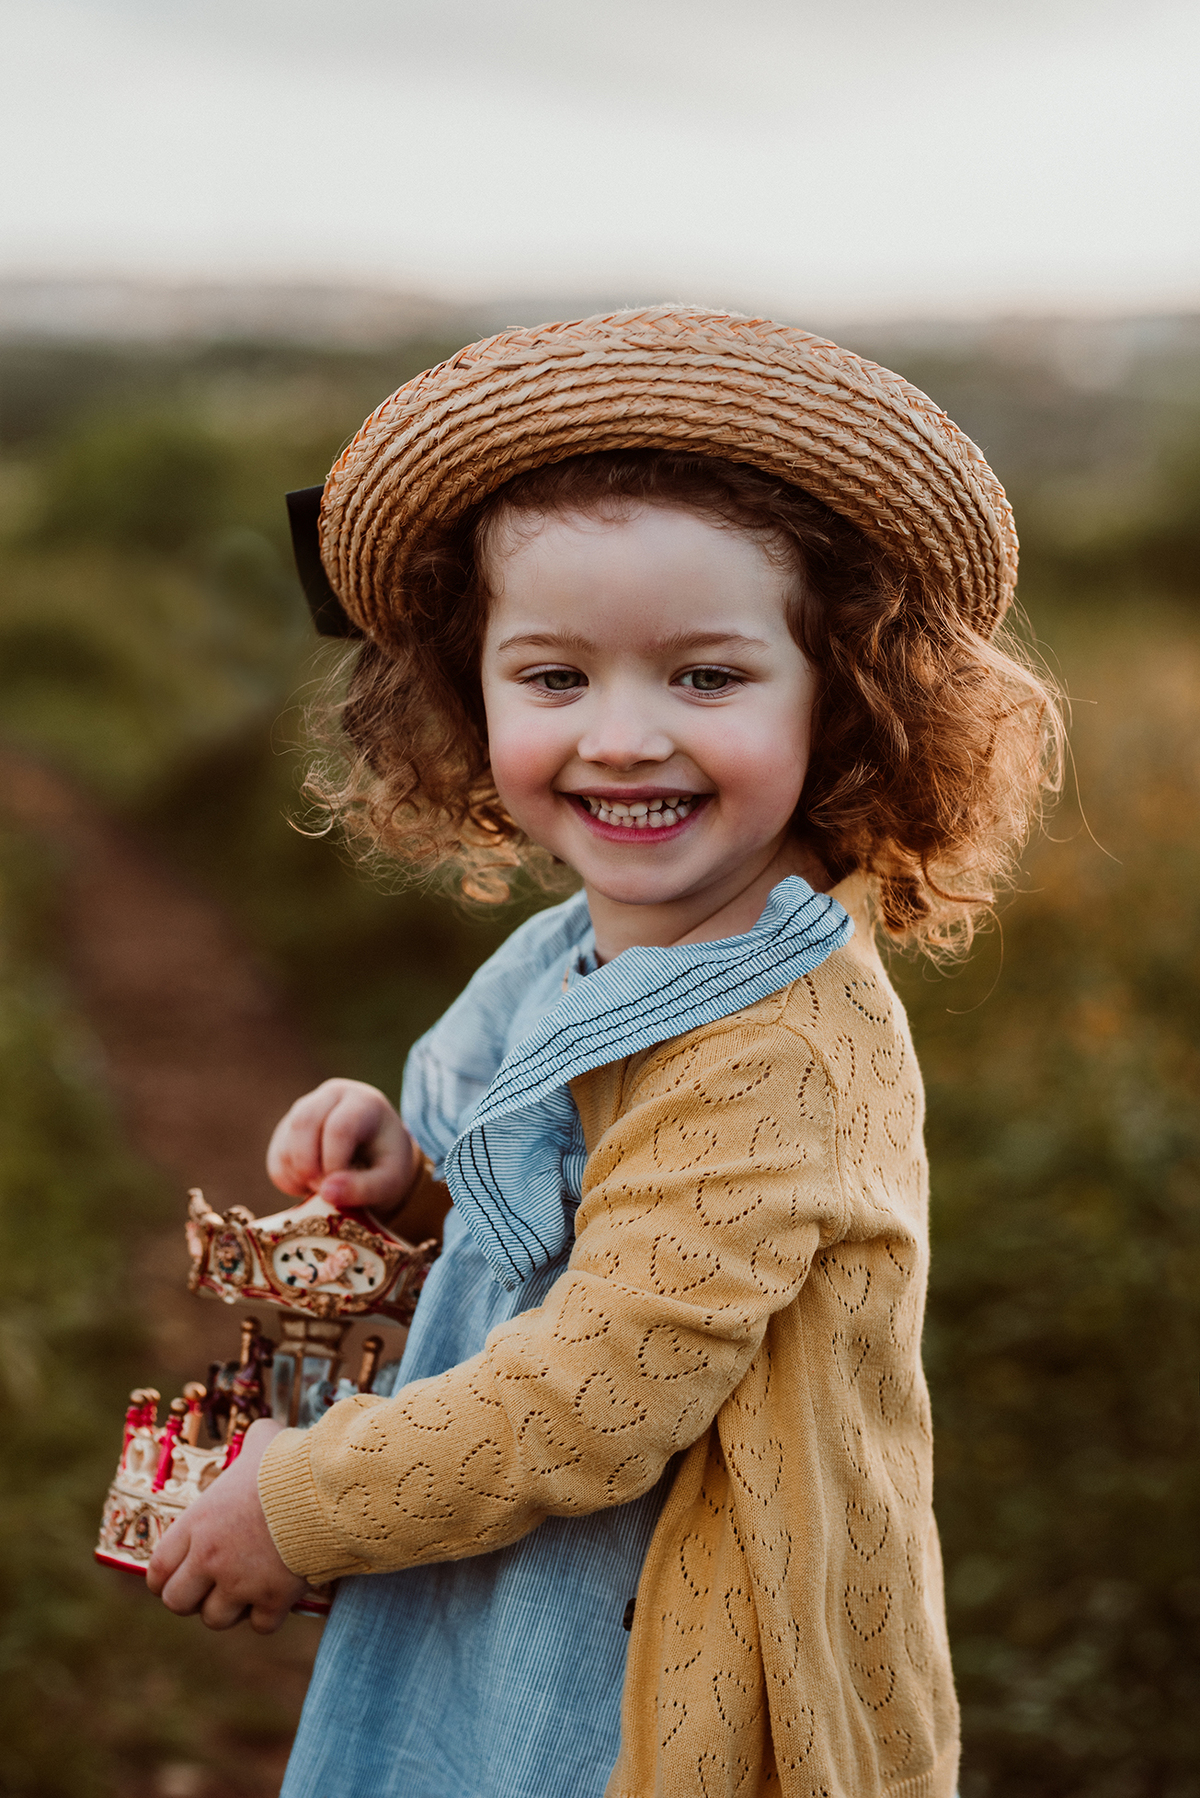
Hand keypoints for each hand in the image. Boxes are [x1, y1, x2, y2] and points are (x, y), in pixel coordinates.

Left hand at [146, 1419, 309, 1632]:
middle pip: (177, 1603)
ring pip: (216, 1620)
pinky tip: (278, 1596)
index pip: (158, 1568)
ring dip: (230, 1609)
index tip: (176, 1576)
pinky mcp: (274, 1599)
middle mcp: (211, 1559)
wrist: (325, 1489)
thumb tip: (262, 1432)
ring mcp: (241, 1583)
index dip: (163, 1578)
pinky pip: (261, 1625)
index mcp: (198, 1523)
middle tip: (211, 1587)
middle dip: (192, 1599)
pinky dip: (269, 1615)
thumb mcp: (263, 1441)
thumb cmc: (289, 1462)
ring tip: (246, 1592)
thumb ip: (252, 1441)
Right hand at [266, 1078, 416, 1217]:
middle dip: (308, 1165)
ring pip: (287, 1139)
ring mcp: (307, 1109)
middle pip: (304, 1122)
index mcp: (364, 1103)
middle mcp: (332, 1096)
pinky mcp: (288, 1129)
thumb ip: (365, 1188)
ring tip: (323, 1189)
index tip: (339, 1187)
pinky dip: (287, 1179)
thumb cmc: (387, 1165)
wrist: (378, 1157)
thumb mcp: (391, 1181)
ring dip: (298, 1174)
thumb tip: (326, 1191)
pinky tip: (310, 1187)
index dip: (334, 1162)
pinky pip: (277, 1156)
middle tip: (322, 1191)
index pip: (340, 1127)